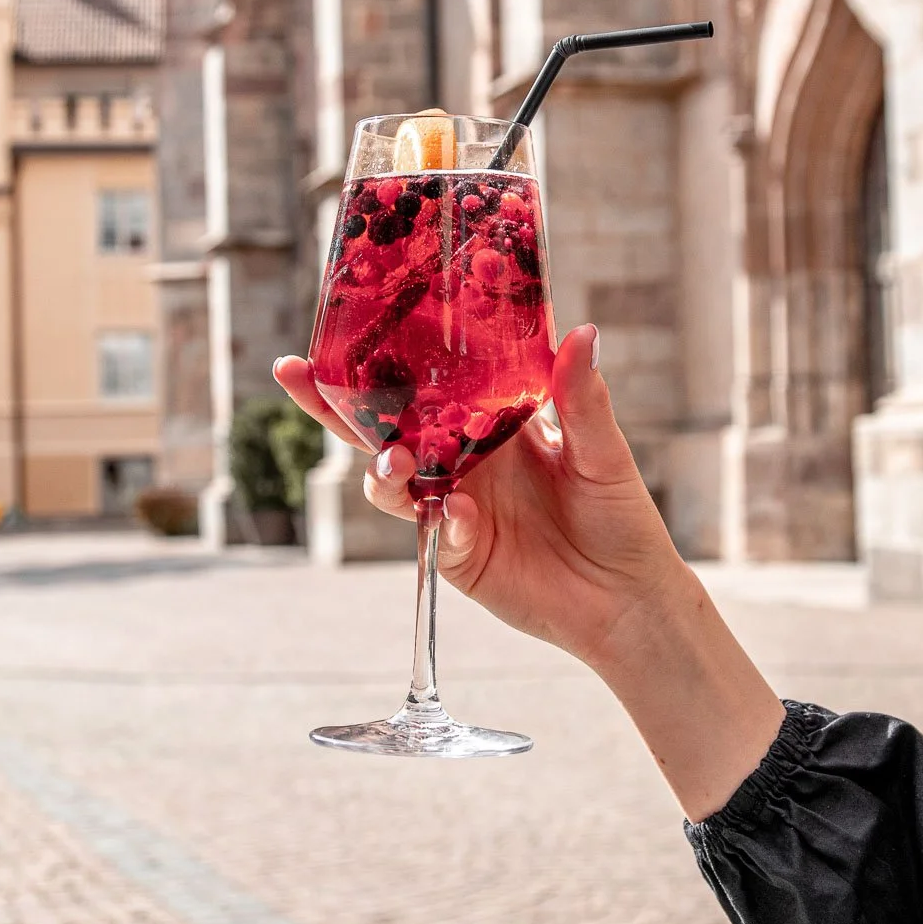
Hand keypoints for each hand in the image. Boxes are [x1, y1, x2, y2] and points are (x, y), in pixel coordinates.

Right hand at [273, 326, 684, 670]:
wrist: (626, 601)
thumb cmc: (620, 517)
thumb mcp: (603, 451)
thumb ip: (582, 398)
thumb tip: (582, 330)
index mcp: (491, 419)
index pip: (428, 379)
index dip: (387, 354)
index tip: (347, 322)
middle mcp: (462, 457)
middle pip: (385, 424)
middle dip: (334, 402)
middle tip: (297, 373)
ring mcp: (452, 505)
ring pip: (392, 478)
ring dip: (383, 466)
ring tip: (394, 462)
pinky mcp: (454, 552)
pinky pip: (430, 530)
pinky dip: (439, 520)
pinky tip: (461, 516)